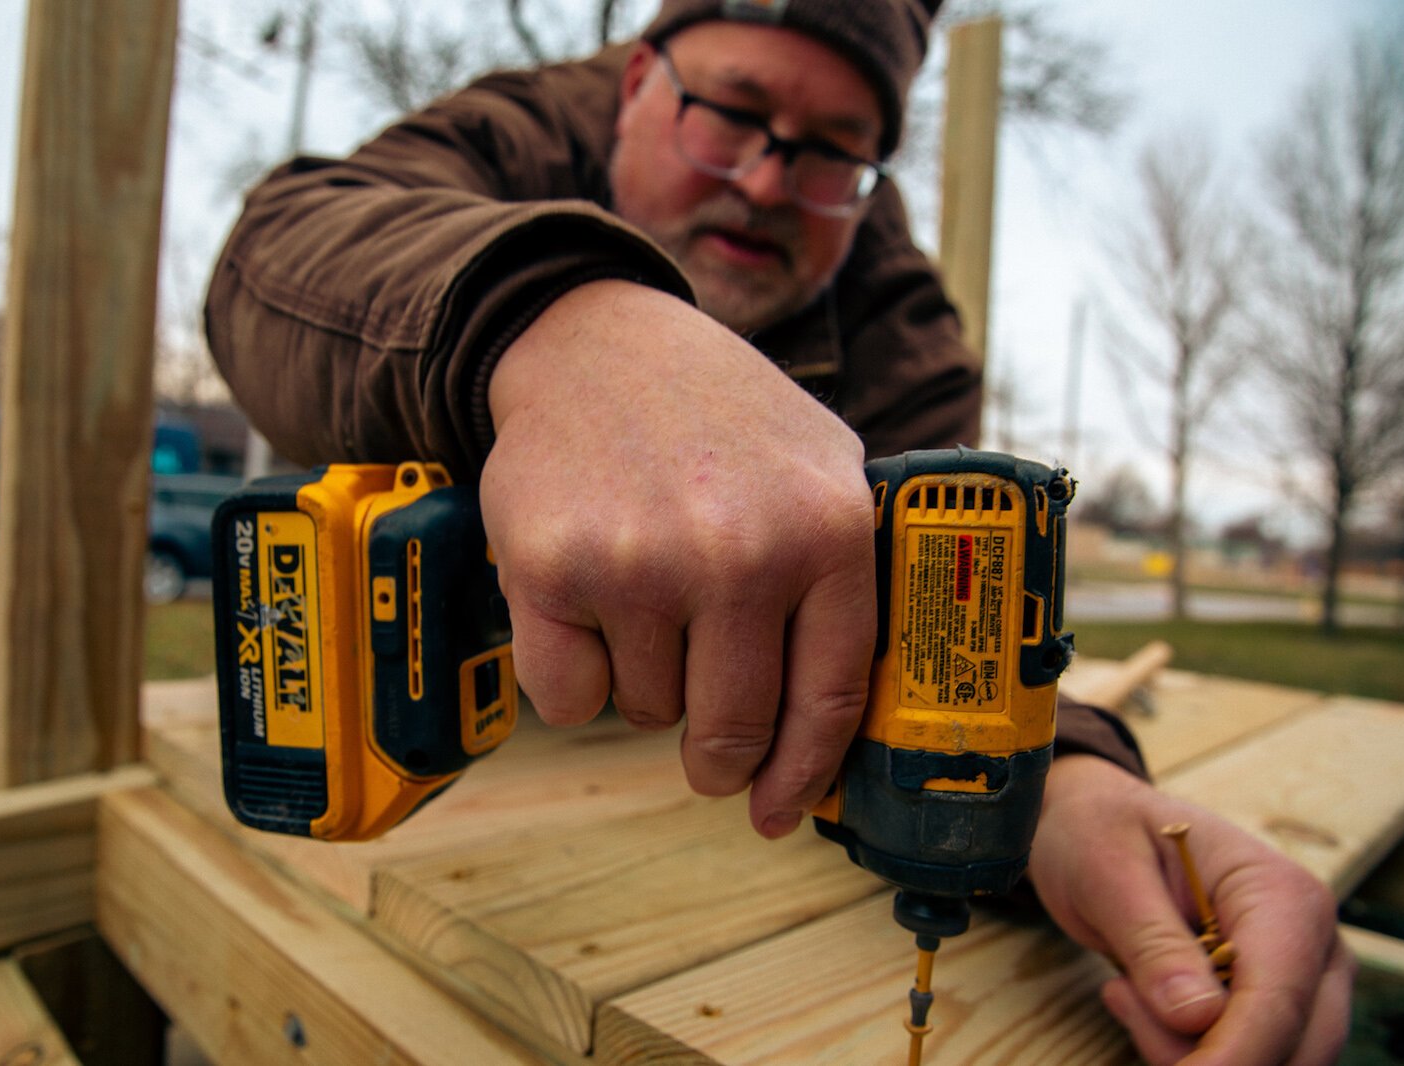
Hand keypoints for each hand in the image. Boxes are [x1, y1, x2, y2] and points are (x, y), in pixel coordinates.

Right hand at [483, 279, 876, 837]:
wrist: (593, 343)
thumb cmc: (715, 416)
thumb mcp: (822, 462)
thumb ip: (852, 573)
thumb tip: (851, 721)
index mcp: (826, 531)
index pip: (830, 699)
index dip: (802, 774)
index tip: (780, 810)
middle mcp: (740, 553)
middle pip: (733, 729)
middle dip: (720, 760)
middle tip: (709, 753)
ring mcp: (641, 563)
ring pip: (646, 712)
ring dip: (646, 684)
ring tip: (645, 600)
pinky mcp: (551, 570)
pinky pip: (569, 699)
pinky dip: (576, 676)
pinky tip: (589, 607)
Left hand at [1028, 755, 1353, 1064]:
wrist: (1099, 826)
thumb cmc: (1103, 832)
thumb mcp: (1109, 871)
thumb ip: (1153, 943)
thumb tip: (1199, 1018)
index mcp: (1283, 896)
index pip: (1278, 1000)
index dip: (1234, 1053)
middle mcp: (1312, 944)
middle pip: (1292, 1046)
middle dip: (1206, 1055)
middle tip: (1120, 998)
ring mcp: (1301, 981)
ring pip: (1273, 1062)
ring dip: (1188, 1052)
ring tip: (1123, 984)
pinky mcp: (1273, 1007)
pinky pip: (1244, 1057)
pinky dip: (1187, 1050)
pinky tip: (1137, 995)